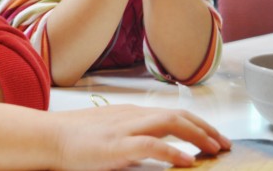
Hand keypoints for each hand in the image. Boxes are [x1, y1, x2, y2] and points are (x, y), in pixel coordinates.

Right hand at [52, 104, 230, 169]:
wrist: (47, 136)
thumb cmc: (73, 138)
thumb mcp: (108, 131)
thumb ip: (130, 135)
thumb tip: (154, 146)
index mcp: (131, 113)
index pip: (172, 112)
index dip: (198, 123)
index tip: (215, 137)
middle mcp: (132, 116)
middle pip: (177, 114)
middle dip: (206, 128)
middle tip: (224, 145)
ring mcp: (125, 129)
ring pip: (170, 123)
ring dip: (197, 135)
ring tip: (214, 150)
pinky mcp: (117, 146)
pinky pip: (151, 145)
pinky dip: (172, 151)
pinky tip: (186, 161)